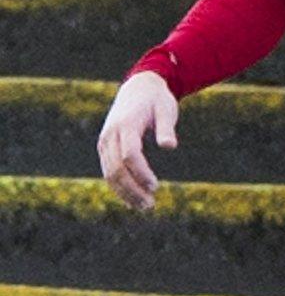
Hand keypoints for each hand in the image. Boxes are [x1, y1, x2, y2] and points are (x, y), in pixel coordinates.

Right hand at [98, 72, 178, 209]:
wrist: (138, 88)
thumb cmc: (157, 99)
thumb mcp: (167, 109)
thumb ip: (166, 127)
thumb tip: (169, 146)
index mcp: (126, 125)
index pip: (129, 155)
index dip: (141, 173)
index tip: (155, 186)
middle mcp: (110, 135)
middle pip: (116, 168)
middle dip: (132, 189)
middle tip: (150, 205)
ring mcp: (105, 142)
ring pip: (110, 173)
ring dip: (125, 193)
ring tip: (144, 207)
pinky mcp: (105, 148)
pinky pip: (108, 171)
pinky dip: (118, 187)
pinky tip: (132, 200)